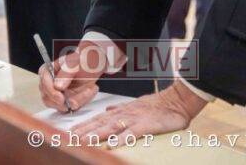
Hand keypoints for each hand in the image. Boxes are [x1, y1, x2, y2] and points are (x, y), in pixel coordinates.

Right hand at [38, 39, 111, 111]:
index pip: (44, 85)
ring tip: (90, 88)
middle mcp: (50, 85)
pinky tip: (91, 89)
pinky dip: (84, 100)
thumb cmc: (81, 59)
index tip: (61, 98)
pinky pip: (73, 107)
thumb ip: (66, 73)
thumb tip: (57, 87)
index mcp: (47, 72)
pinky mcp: (67, 101)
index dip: (52, 93)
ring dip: (78, 99)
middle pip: (49, 100)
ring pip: (62, 106)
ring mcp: (58, 95)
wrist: (92, 64)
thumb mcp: (75, 62)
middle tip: (76, 101)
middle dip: (64, 102)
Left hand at [70, 80, 207, 146]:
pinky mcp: (146, 124)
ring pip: (112, 127)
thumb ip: (120, 109)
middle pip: (100, 124)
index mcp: (121, 111)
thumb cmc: (157, 105)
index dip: (83, 125)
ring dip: (96, 135)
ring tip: (83, 142)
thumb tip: (107, 110)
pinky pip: (133, 132)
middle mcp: (124, 114)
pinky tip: (113, 145)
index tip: (69, 132)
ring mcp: (135, 119)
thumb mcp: (135, 105)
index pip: (98, 118)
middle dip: (84, 132)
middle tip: (68, 139)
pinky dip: (122, 138)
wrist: (177, 100)